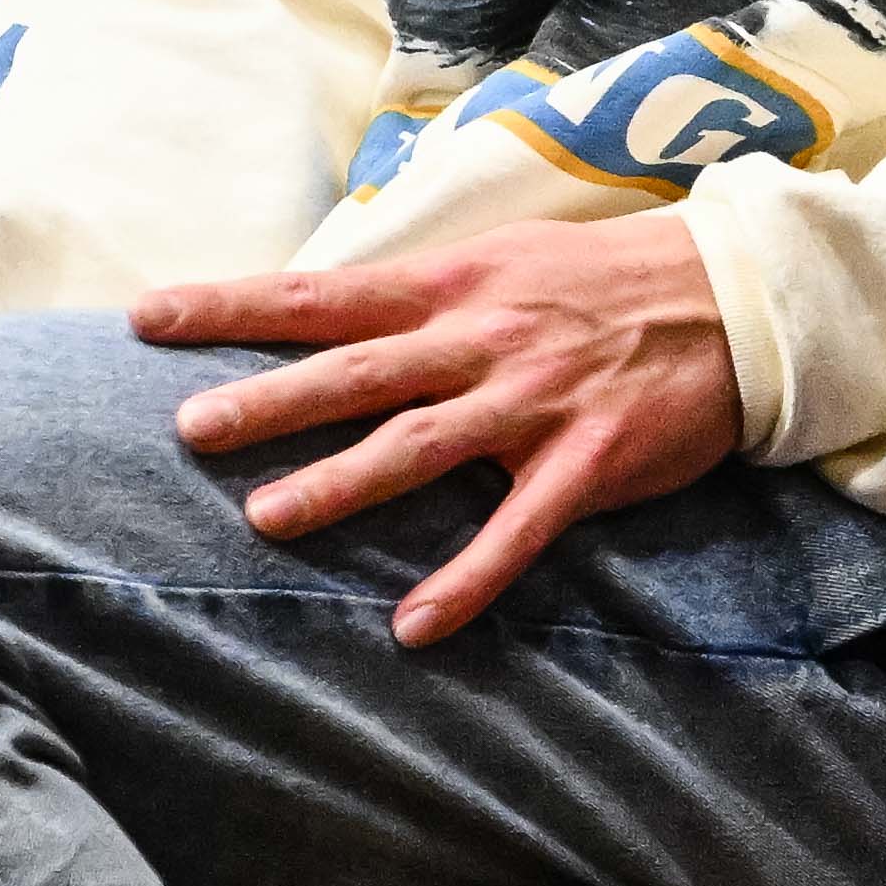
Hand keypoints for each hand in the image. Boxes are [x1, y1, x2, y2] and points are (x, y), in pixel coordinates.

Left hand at [141, 220, 747, 646]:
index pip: (320, 296)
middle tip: (190, 429)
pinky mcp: (585, 463)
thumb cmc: (607, 280)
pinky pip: (516, 532)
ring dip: (341, 484)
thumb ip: (420, 293)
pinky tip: (413, 626)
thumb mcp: (504, 259)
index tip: (148, 317)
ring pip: (418, 445)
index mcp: (450, 285)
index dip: (231, 306)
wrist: (737, 300)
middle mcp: (479, 338)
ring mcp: (531, 402)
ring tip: (266, 518)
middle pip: (355, 373)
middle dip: (269, 401)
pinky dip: (465, 579)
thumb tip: (327, 312)